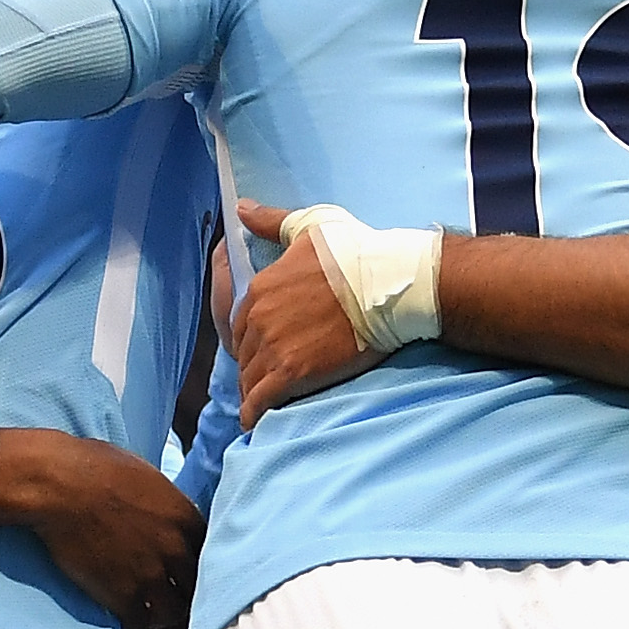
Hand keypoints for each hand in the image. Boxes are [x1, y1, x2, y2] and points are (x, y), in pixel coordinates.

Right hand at [20, 439, 204, 628]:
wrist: (60, 485)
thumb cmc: (94, 466)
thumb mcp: (144, 474)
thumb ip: (162, 499)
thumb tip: (159, 506)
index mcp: (184, 516)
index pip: (211, 550)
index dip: (196, 560)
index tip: (185, 565)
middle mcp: (175, 548)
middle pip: (198, 584)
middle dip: (186, 589)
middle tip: (172, 592)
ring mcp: (150, 574)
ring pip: (174, 611)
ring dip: (164, 611)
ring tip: (152, 609)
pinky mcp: (122, 594)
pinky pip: (140, 622)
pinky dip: (135, 622)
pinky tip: (127, 615)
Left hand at [229, 203, 386, 419]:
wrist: (390, 286)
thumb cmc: (356, 251)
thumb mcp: (310, 226)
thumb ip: (272, 222)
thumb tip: (241, 208)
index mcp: (261, 286)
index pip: (238, 319)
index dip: (246, 334)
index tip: (255, 345)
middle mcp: (260, 317)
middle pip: (243, 350)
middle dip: (250, 362)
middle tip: (262, 374)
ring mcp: (274, 346)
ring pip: (249, 376)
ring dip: (252, 388)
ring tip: (261, 399)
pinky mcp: (292, 373)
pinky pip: (260, 399)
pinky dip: (254, 411)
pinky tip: (255, 420)